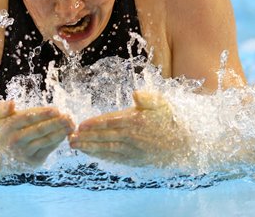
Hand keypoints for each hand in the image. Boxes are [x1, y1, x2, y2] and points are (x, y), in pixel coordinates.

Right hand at [0, 101, 74, 165]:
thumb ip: (1, 108)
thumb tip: (12, 103)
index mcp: (7, 128)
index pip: (27, 119)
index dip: (42, 114)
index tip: (56, 109)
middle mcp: (15, 141)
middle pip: (39, 130)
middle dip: (55, 123)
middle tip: (68, 116)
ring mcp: (24, 153)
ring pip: (45, 140)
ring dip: (60, 132)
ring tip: (71, 125)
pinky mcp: (33, 161)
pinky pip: (48, 149)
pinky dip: (57, 141)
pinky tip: (65, 133)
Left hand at [69, 90, 185, 166]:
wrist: (184, 142)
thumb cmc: (169, 118)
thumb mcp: (161, 103)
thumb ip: (148, 98)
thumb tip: (136, 94)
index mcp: (136, 121)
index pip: (110, 122)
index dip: (94, 124)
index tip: (80, 125)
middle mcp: (133, 137)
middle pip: (105, 137)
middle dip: (86, 138)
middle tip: (70, 138)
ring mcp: (134, 151)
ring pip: (108, 150)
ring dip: (90, 148)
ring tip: (75, 146)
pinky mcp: (136, 160)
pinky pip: (115, 158)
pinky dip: (102, 157)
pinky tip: (91, 154)